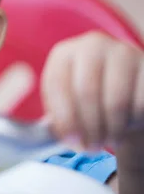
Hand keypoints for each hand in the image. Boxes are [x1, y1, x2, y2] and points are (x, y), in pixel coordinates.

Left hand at [41, 31, 143, 149]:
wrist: (123, 85)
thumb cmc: (87, 96)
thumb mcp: (65, 100)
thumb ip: (59, 115)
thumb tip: (66, 134)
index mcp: (64, 53)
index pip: (58, 84)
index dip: (63, 117)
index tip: (70, 140)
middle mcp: (92, 46)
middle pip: (86, 92)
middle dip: (89, 127)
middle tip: (91, 147)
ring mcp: (123, 52)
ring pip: (116, 101)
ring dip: (111, 130)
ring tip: (108, 139)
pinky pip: (140, 104)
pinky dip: (131, 122)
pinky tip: (125, 124)